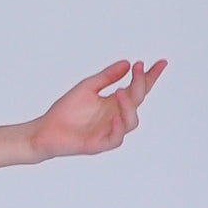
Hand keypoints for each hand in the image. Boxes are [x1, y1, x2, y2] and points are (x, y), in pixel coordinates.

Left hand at [30, 58, 166, 160]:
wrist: (45, 130)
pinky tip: (115, 115)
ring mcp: (110, 131)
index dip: (150, 77)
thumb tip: (127, 63)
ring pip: (131, 121)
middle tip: (138, 69)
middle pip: (137, 101)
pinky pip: (115, 138)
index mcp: (114, 103)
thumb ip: (107, 76)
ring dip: (129, 106)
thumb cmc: (66, 110)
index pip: (138, 89)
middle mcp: (117, 116)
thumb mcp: (87, 87)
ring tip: (121, 91)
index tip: (161, 62)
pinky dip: (118, 127)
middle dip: (141, 84)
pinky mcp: (100, 144)